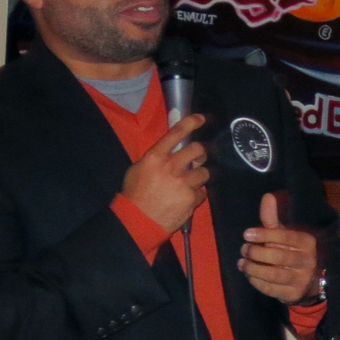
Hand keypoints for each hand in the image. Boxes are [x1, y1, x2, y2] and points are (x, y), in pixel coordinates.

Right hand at [121, 113, 209, 231]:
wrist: (137, 220)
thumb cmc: (134, 193)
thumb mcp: (138, 168)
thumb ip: (157, 156)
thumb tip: (173, 146)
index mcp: (155, 157)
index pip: (177, 133)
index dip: (192, 122)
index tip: (202, 119)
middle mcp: (170, 167)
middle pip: (198, 150)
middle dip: (201, 153)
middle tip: (198, 159)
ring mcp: (182, 184)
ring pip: (204, 172)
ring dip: (200, 176)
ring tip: (190, 182)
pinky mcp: (190, 199)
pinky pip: (202, 192)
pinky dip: (196, 195)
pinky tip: (185, 199)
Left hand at [239, 191, 322, 302]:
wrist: (308, 280)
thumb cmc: (291, 251)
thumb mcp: (284, 234)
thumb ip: (273, 218)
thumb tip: (268, 196)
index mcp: (307, 242)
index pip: (285, 236)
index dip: (264, 234)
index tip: (246, 234)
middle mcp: (308, 261)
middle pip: (279, 257)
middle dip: (257, 253)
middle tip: (243, 250)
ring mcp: (302, 279)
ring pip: (274, 275)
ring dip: (253, 269)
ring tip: (242, 263)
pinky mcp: (294, 294)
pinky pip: (272, 289)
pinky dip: (257, 282)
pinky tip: (249, 275)